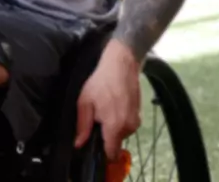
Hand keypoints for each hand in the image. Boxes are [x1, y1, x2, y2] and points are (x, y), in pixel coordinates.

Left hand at [74, 42, 141, 160]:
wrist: (122, 64)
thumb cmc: (101, 82)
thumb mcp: (85, 102)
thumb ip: (82, 125)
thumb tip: (79, 143)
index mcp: (114, 127)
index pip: (112, 153)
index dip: (102, 153)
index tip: (94, 145)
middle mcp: (129, 127)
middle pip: (115, 142)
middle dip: (105, 135)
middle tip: (97, 117)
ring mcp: (136, 120)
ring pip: (121, 133)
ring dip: (113, 126)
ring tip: (105, 108)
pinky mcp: (139, 114)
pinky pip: (127, 124)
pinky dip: (120, 119)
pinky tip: (113, 104)